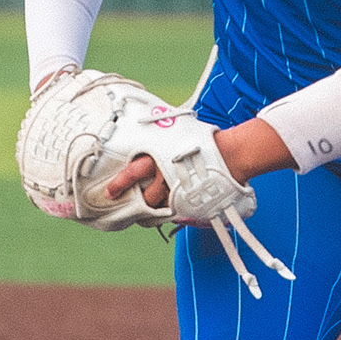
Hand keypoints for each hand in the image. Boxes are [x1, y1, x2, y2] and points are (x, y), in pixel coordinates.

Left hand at [94, 118, 287, 211]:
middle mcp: (164, 176)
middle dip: (136, 201)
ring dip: (152, 209)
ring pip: (157, 207)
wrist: (230, 155)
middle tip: (132, 203)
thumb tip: (142, 125)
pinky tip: (167, 210)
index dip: (119, 184)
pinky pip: (173, 214)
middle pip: (144, 196)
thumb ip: (159, 134)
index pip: (132, 173)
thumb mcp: (176, 129)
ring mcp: (177, 192)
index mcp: (158, 157)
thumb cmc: (203, 139)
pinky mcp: (190, 204)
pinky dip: (168, 214)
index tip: (110, 193)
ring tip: (151, 207)